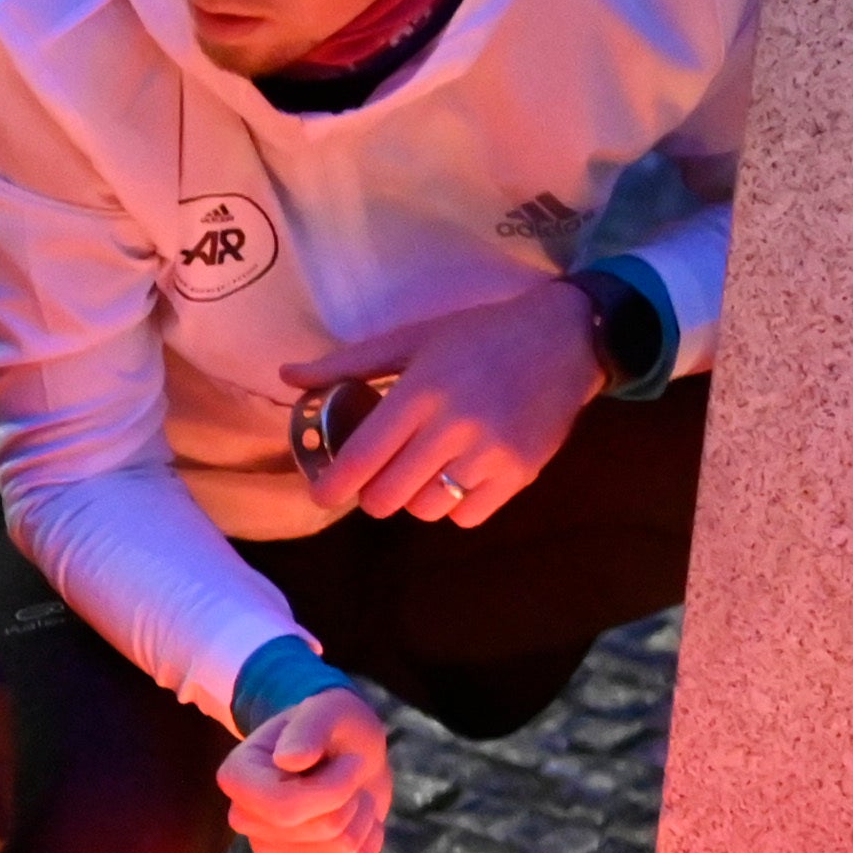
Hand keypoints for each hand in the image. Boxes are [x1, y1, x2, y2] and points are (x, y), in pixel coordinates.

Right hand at [218, 687, 392, 852]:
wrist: (342, 750)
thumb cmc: (330, 726)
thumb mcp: (326, 711)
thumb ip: (309, 728)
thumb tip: (290, 760)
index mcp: (237, 777)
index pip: (285, 808)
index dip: (334, 789)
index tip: (352, 761)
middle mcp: (243, 819)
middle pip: (320, 830)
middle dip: (352, 799)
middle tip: (349, 773)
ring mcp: (267, 850)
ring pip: (340, 849)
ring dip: (364, 816)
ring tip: (353, 793)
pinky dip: (370, 840)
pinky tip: (358, 817)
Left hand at [292, 276, 602, 525]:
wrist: (564, 338)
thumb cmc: (478, 336)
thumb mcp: (412, 339)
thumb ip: (348, 364)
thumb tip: (287, 376)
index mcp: (420, 393)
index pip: (363, 457)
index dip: (334, 485)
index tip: (321, 494)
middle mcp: (454, 427)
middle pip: (388, 496)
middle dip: (374, 493)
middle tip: (379, 477)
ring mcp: (491, 454)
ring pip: (426, 510)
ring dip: (415, 498)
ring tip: (421, 472)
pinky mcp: (521, 473)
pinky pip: (467, 515)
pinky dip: (454, 505)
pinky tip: (457, 477)